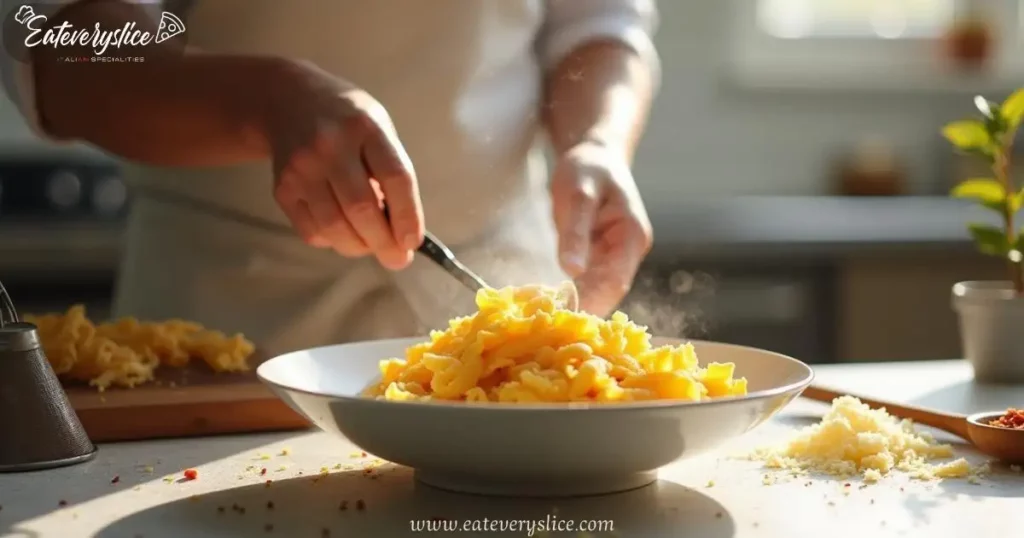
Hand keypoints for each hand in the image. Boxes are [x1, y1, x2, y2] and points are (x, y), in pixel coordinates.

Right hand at [260, 59, 423, 269]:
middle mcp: (330, 145)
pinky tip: (342, 231)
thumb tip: (401, 232)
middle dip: (383, 243)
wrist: (287, 100)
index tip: (413, 243)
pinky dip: (332, 242)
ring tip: (370, 246)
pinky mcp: (282, 188)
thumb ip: (390, 173)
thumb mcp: (378, 129)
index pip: (395, 177)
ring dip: (358, 247)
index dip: (408, 216)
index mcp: (366, 126)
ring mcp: (302, 167)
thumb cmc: (347, 121)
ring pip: (334, 226)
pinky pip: (311, 231)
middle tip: (396, 259)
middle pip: (362, 208)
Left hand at [550, 141, 652, 316]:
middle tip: (548, 326)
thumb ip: (575, 233)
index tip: (564, 320)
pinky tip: (550, 303)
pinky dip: (571, 292)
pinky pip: (588, 281)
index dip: (592, 303)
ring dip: (576, 303)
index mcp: (632, 236)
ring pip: (598, 289)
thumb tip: (572, 271)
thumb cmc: (587, 169)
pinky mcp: (601, 257)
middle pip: (608, 291)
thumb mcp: (577, 194)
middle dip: (582, 308)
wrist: (594, 156)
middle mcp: (629, 251)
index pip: (615, 281)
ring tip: (546, 320)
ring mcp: (616, 256)